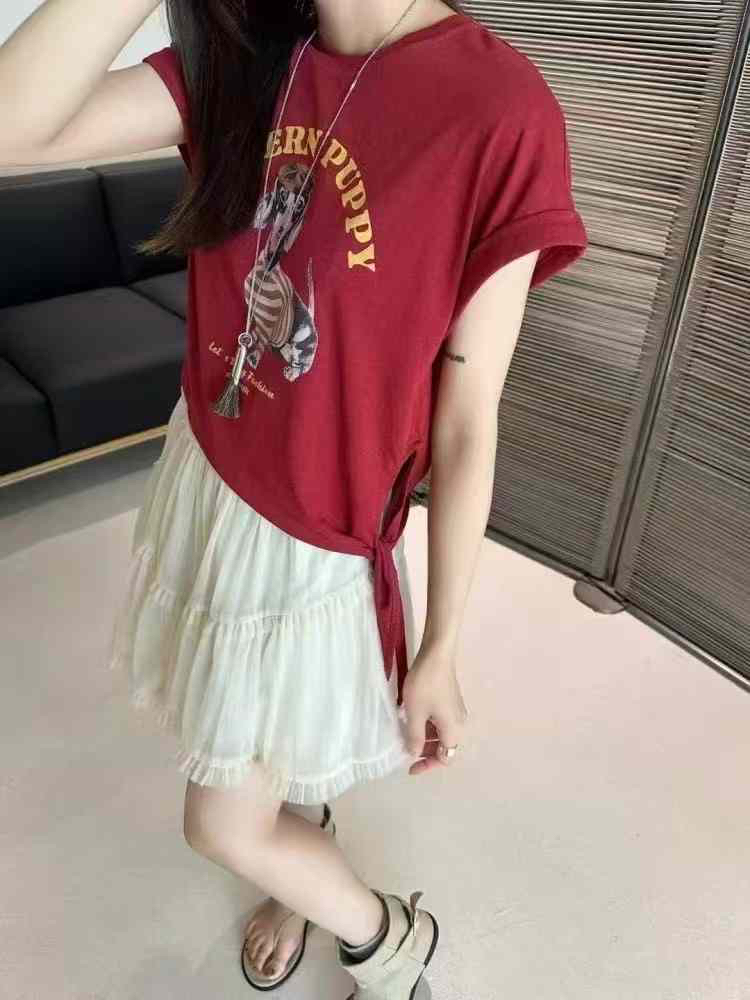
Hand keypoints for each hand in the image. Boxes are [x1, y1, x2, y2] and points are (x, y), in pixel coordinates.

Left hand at [400, 648, 468, 775]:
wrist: (437, 654)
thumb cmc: (425, 684)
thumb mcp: (415, 713)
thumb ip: (414, 737)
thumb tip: (414, 753)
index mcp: (453, 730)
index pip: (444, 758)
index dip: (427, 765)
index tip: (410, 766)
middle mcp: (459, 723)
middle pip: (444, 747)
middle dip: (425, 752)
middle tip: (405, 749)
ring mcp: (456, 710)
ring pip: (441, 733)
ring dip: (425, 737)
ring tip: (406, 733)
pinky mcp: (451, 700)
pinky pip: (440, 721)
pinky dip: (428, 725)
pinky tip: (413, 717)